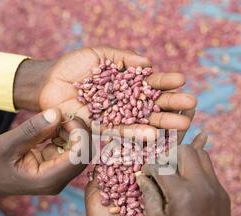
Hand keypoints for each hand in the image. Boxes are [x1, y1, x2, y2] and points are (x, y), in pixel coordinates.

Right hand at [0, 108, 89, 215]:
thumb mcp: (7, 144)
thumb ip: (33, 130)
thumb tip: (57, 113)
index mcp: (49, 179)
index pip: (80, 156)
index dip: (79, 133)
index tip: (63, 117)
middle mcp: (59, 180)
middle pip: (85, 153)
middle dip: (77, 131)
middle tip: (59, 115)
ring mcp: (58, 174)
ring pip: (79, 150)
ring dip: (70, 131)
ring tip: (51, 121)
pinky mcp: (55, 167)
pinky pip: (69, 149)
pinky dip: (62, 135)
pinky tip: (48, 128)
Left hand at [14, 47, 196, 134]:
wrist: (49, 82)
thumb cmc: (73, 67)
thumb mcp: (100, 55)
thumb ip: (123, 58)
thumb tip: (149, 63)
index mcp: (126, 84)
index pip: (150, 83)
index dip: (165, 82)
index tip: (182, 80)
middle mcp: (124, 103)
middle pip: (152, 105)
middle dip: (171, 105)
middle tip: (192, 104)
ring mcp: (114, 118)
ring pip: (142, 121)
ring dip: (162, 123)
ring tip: (183, 124)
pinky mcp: (101, 130)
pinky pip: (121, 133)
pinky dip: (137, 134)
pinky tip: (154, 135)